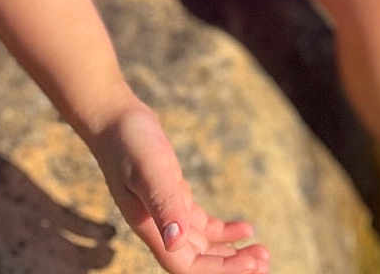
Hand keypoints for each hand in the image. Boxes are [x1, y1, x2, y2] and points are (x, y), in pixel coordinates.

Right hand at [88, 99, 268, 273]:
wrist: (114, 120)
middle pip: (198, 261)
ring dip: (230, 252)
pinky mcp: (174, 198)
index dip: (219, 271)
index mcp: (151, 228)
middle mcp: (159, 228)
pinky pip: (201, 225)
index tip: (252, 265)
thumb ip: (163, 203)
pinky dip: (223, 231)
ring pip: (202, 246)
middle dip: (231, 265)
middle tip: (265, 259)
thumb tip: (176, 242)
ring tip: (261, 250)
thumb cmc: (129, 142)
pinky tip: (245, 228)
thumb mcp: (149, 169)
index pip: (187, 266)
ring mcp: (167, 213)